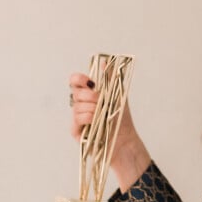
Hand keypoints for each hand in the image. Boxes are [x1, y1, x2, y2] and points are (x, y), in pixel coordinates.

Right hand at [68, 72, 151, 190]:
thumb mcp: (118, 96)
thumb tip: (105, 61)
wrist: (125, 140)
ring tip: (102, 113)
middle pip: (76, 93)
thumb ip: (111, 79)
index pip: (76, 82)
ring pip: (77, 106)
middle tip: (101, 100)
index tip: (89, 81)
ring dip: (92, 107)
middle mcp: (81, 105)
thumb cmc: (121, 119)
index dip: (79, 78)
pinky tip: (95, 119)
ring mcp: (77, 118)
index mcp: (89, 95)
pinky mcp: (76, 131)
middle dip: (90, 95)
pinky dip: (87, 117)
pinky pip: (77, 119)